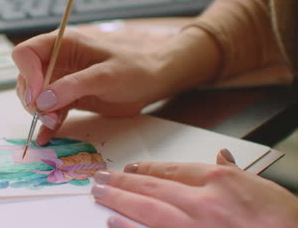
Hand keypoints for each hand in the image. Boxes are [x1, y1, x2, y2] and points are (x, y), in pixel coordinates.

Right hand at [12, 27, 219, 144]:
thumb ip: (74, 86)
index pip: (27, 53)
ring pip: (37, 96)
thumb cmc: (136, 67)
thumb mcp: (106, 75)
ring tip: (53, 125)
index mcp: (64, 44)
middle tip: (47, 116)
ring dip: (40, 112)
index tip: (37, 96)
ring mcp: (64, 79)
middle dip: (32, 98)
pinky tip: (47, 136)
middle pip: (27, 78)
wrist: (156, 78)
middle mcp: (59, 60)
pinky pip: (52, 109)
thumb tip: (42, 100)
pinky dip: (48, 123)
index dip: (26, 74)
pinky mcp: (71, 97)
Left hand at [91, 149, 297, 227]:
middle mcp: (201, 203)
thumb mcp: (263, 187)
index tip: (131, 168)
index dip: (147, 169)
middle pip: (152, 186)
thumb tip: (222, 156)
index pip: (172, 170)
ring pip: (146, 208)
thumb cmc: (284, 222)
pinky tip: (113, 222)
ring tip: (98, 193)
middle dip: (122, 181)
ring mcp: (192, 227)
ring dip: (119, 199)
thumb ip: (236, 171)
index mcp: (219, 182)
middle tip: (99, 177)